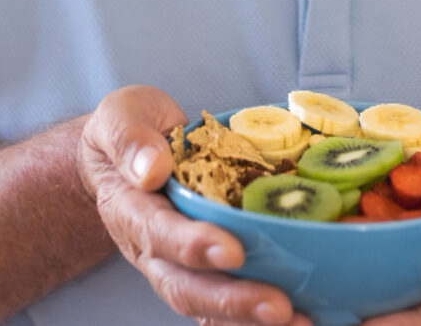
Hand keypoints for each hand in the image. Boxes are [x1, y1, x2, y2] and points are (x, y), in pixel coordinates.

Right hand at [78, 85, 310, 325]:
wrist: (126, 148)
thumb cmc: (129, 127)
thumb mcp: (120, 115)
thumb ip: (130, 138)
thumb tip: (152, 169)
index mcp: (130, 209)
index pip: (159, 234)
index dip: (194, 246)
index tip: (233, 250)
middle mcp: (151, 247)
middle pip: (186, 287)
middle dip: (233, 300)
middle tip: (279, 306)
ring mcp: (175, 262)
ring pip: (207, 304)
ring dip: (250, 318)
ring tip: (300, 321)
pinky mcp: (200, 265)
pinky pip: (224, 298)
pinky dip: (253, 314)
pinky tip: (298, 316)